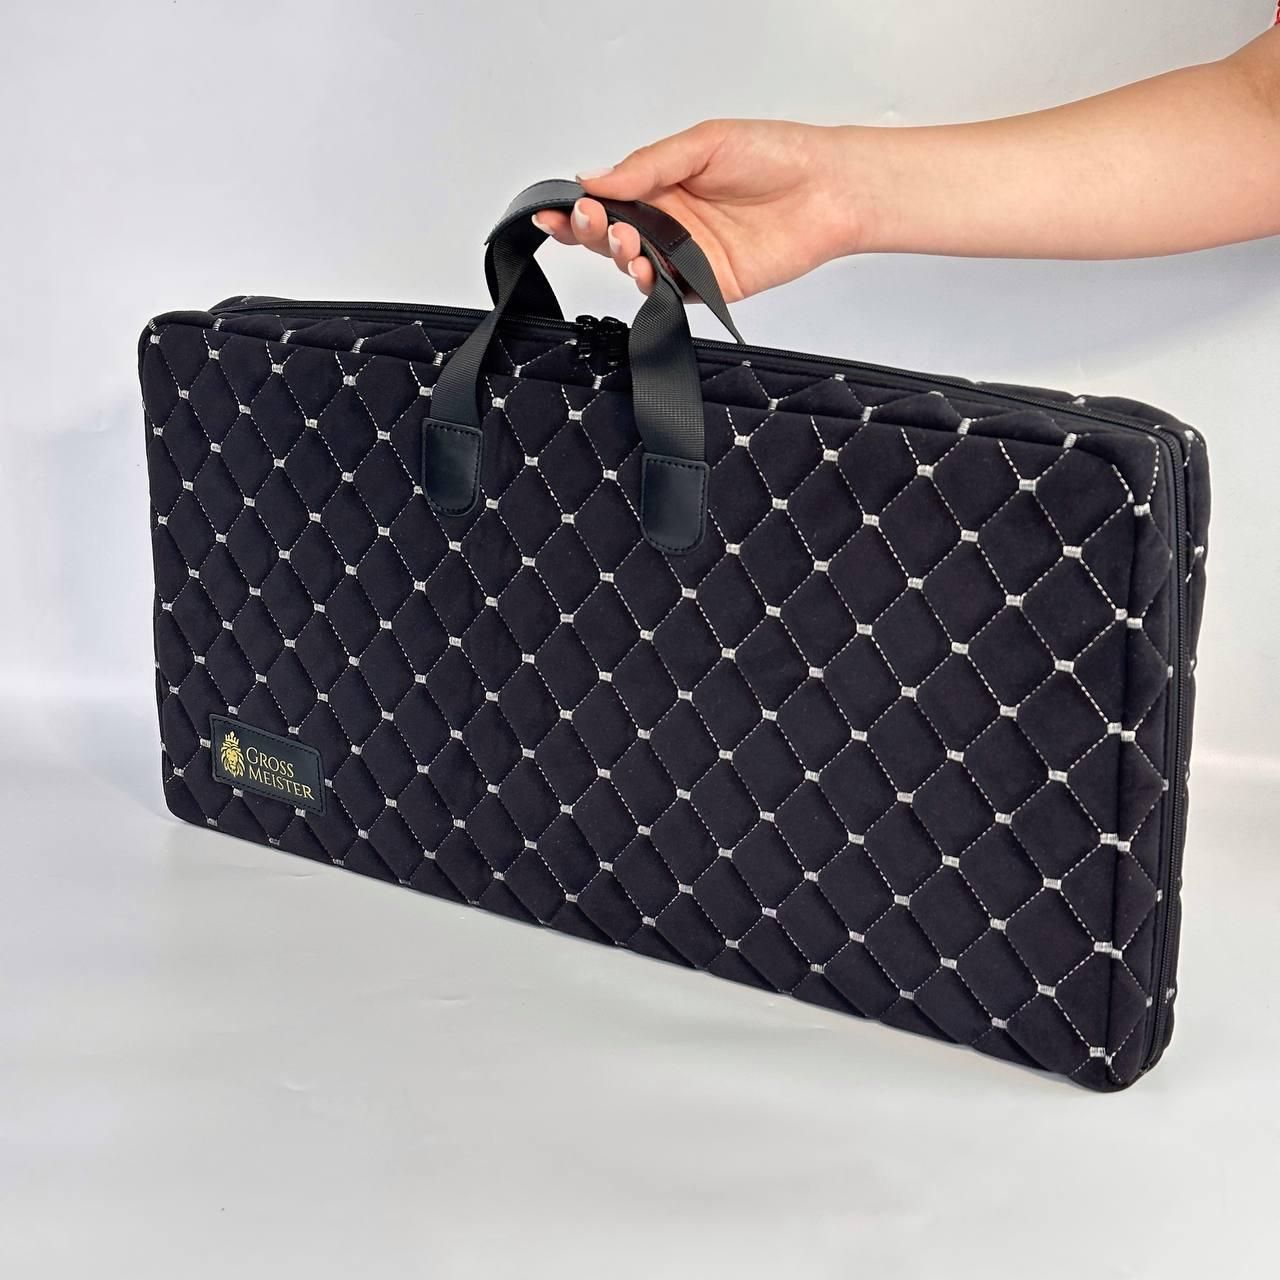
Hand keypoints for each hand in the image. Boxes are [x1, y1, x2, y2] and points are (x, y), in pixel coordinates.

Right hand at [531, 119, 869, 301]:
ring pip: (633, 266)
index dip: (578, 206)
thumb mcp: (703, 144)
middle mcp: (669, 221)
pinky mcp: (707, 285)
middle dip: (589, 231)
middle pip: (610, 235)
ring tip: (623, 242)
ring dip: (617, 256)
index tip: (556, 209)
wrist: (827, 190)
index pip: (606, 198)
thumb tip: (594, 178)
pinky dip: (648, 286)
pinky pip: (667, 292)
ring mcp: (686, 255)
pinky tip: (642, 269)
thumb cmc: (776, 156)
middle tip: (588, 221)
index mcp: (662, 183)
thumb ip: (647, 166)